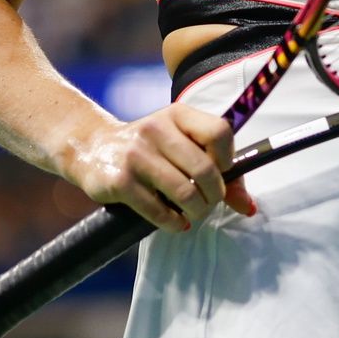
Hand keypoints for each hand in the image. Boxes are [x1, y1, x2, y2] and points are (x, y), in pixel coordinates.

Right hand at [60, 103, 256, 232]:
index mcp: (177, 114)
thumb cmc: (149, 149)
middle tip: (208, 203)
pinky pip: (159, 211)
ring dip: (196, 212)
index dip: (228, 158)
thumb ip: (216, 169)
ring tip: (192, 214)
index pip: (219, 132)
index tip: (222, 173)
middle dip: (214, 196)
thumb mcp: (179, 145)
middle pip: (205, 169)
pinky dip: (173, 222)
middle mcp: (156, 129)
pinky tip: (175, 222)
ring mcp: (136, 154)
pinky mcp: (120, 181)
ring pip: (185, 193)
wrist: (91, 148)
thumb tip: (247, 206)